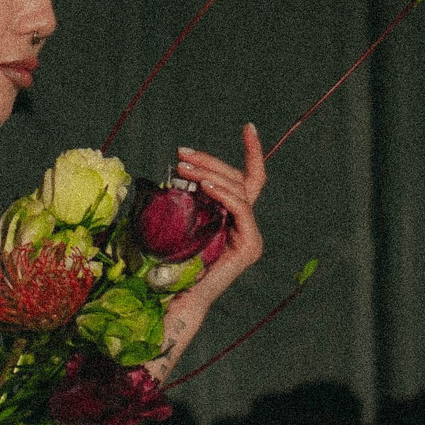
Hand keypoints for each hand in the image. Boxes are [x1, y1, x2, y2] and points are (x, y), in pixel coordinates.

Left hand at [171, 121, 265, 316]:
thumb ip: (191, 198)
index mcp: (234, 217)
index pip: (249, 179)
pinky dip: (224, 194)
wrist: (176, 297)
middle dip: (210, 162)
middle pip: (238, 180)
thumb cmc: (172, 262)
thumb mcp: (182, 220)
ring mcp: (251, 236)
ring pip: (238, 191)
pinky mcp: (249, 246)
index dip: (252, 152)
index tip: (248, 126)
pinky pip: (240, 210)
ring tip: (184, 168)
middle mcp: (247, 225)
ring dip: (210, 174)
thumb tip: (179, 169)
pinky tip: (206, 186)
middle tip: (181, 154)